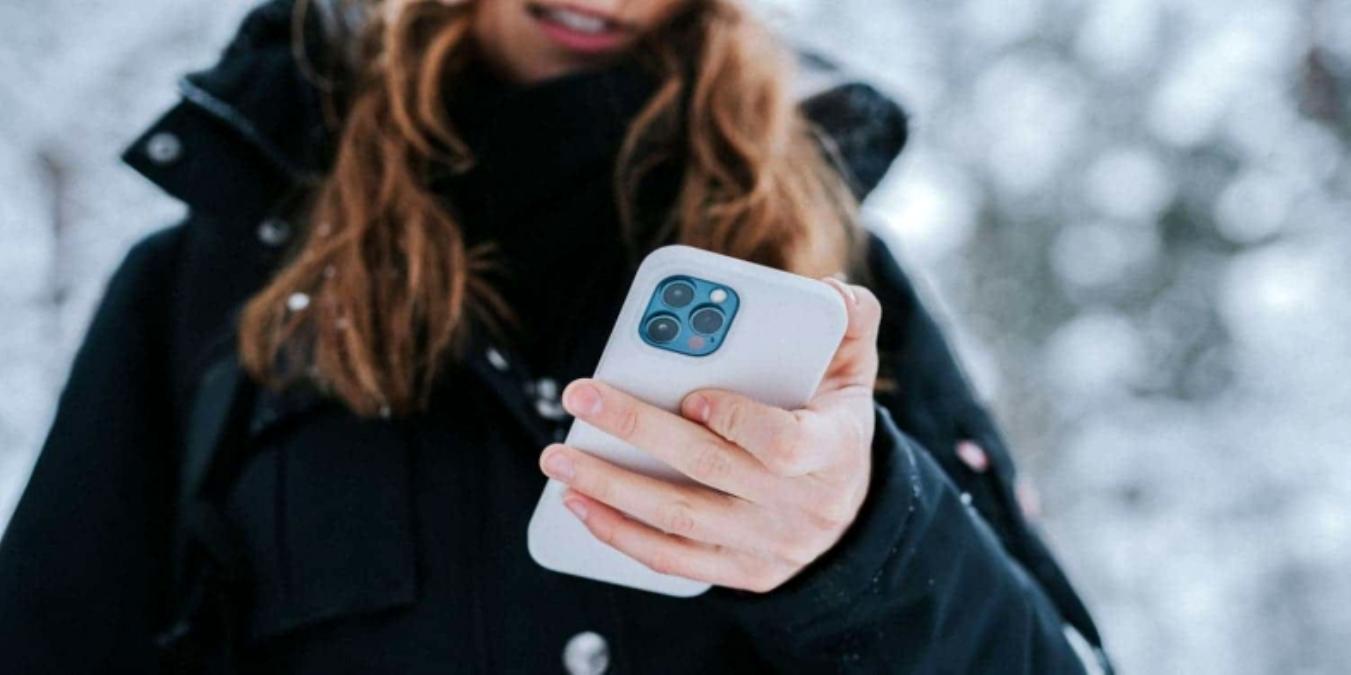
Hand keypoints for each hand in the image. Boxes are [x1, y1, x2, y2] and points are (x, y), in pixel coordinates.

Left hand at [538, 279, 882, 592]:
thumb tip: (828, 286)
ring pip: (680, 518)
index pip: (786, 445)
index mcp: (834, 450)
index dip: (738, 422)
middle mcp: (802, 507)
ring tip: (559, 456)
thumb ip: (850, 321)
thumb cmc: (835, 424)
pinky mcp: (740, 572)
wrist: (851, 513)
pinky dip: (619, 533)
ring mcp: (770, 546)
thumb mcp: (854, 371)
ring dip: (610, 487)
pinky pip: (672, 559)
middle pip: (710, 470)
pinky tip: (579, 502)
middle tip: (580, 397)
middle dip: (638, 429)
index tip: (692, 396)